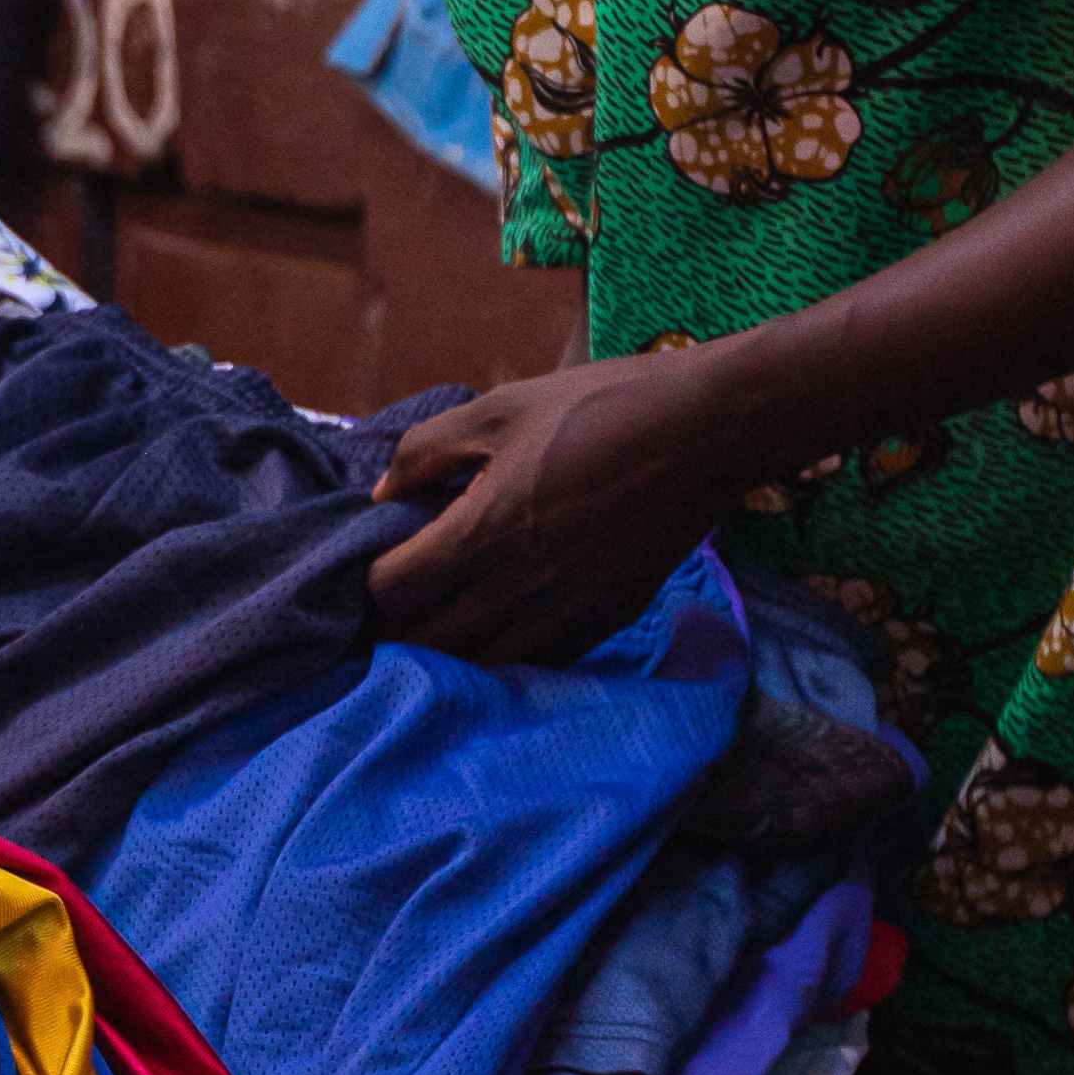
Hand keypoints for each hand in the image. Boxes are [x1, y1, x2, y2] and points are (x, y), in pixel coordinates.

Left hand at [365, 347, 788, 665]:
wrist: (703, 430)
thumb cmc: (596, 407)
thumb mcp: (497, 408)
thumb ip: (425, 451)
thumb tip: (380, 493)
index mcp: (486, 530)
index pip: (394, 591)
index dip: (370, 582)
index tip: (374, 561)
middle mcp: (522, 586)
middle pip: (428, 643)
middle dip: (397, 628)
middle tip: (393, 603)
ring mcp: (568, 612)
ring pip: (481, 667)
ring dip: (447, 651)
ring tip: (438, 620)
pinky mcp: (606, 620)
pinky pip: (536, 664)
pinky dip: (503, 657)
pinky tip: (496, 626)